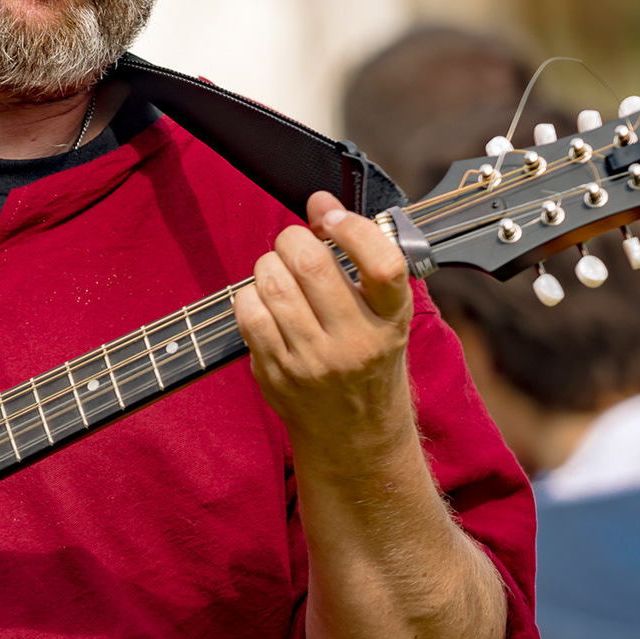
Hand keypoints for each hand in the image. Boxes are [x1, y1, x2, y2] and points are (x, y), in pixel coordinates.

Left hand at [234, 192, 413, 450]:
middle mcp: (355, 342)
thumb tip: (320, 201)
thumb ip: (358, 257)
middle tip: (296, 243)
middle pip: (311, 264)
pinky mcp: (277, 373)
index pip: (382, 264)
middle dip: (294, 238)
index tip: (331, 218)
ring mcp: (314, 361)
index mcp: (391, 321)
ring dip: (269, 264)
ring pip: (273, 283)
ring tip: (279, 272)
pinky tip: (263, 301)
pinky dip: (249, 295)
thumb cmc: (368, 359)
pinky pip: (248, 312)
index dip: (352, 228)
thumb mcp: (382, 313)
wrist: (355, 436)